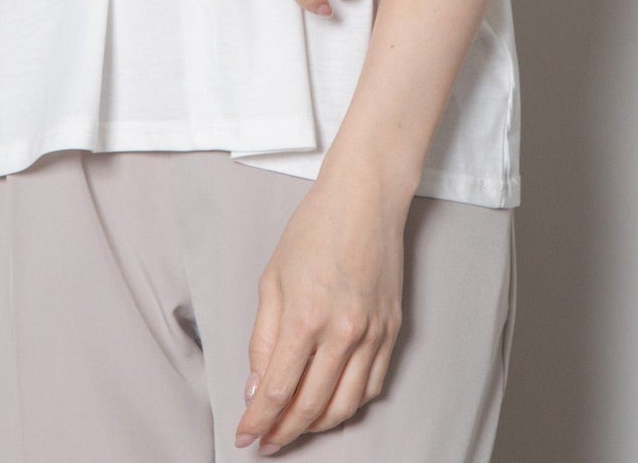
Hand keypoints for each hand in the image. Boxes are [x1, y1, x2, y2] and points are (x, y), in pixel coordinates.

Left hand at [234, 167, 410, 452]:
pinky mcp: (392, 331)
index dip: (258, 421)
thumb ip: (263, 338)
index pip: (278, 390)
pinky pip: (373, 386)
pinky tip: (332, 404)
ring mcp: (373, 334)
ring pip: (346, 405)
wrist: (364, 199)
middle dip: (284, 432)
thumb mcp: (271, 279)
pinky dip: (350, 405)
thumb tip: (258, 387)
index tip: (245, 437)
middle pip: (311, 407)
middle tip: (267, 442)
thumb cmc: (314, 229)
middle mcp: (343, 333)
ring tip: (295, 428)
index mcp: (305, 317)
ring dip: (317, 426)